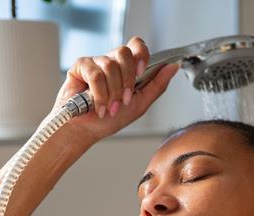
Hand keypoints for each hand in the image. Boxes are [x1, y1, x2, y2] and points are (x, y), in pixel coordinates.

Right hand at [50, 36, 179, 144]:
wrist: (87, 131)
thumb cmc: (110, 119)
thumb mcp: (140, 104)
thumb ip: (157, 85)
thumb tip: (173, 67)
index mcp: (126, 68)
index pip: (137, 46)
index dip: (141, 55)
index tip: (141, 72)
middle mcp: (111, 62)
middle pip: (124, 53)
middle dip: (127, 80)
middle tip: (123, 100)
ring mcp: (95, 63)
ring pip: (110, 65)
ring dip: (113, 92)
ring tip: (109, 107)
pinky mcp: (80, 67)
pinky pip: (94, 74)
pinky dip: (99, 94)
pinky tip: (98, 106)